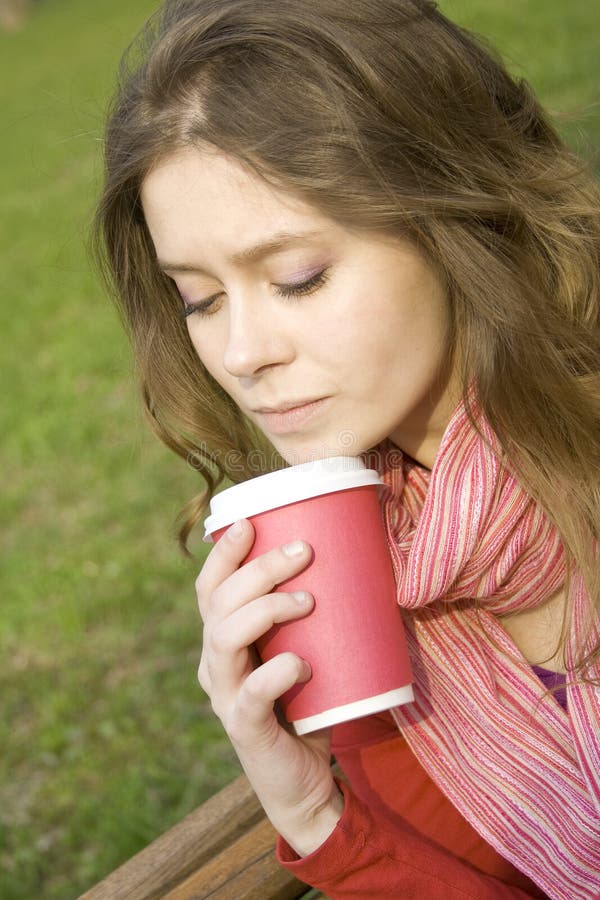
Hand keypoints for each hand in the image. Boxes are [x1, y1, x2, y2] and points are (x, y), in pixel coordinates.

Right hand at [196, 517, 343, 855]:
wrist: (309, 779)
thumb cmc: (310, 704)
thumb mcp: (307, 651)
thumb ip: (315, 615)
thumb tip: (361, 555)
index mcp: (223, 639)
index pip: (209, 587)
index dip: (223, 554)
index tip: (250, 522)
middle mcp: (215, 663)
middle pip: (218, 603)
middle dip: (259, 569)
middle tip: (304, 551)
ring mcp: (225, 696)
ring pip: (224, 637)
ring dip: (266, 609)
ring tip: (308, 600)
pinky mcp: (244, 728)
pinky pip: (251, 694)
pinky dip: (276, 672)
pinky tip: (302, 665)